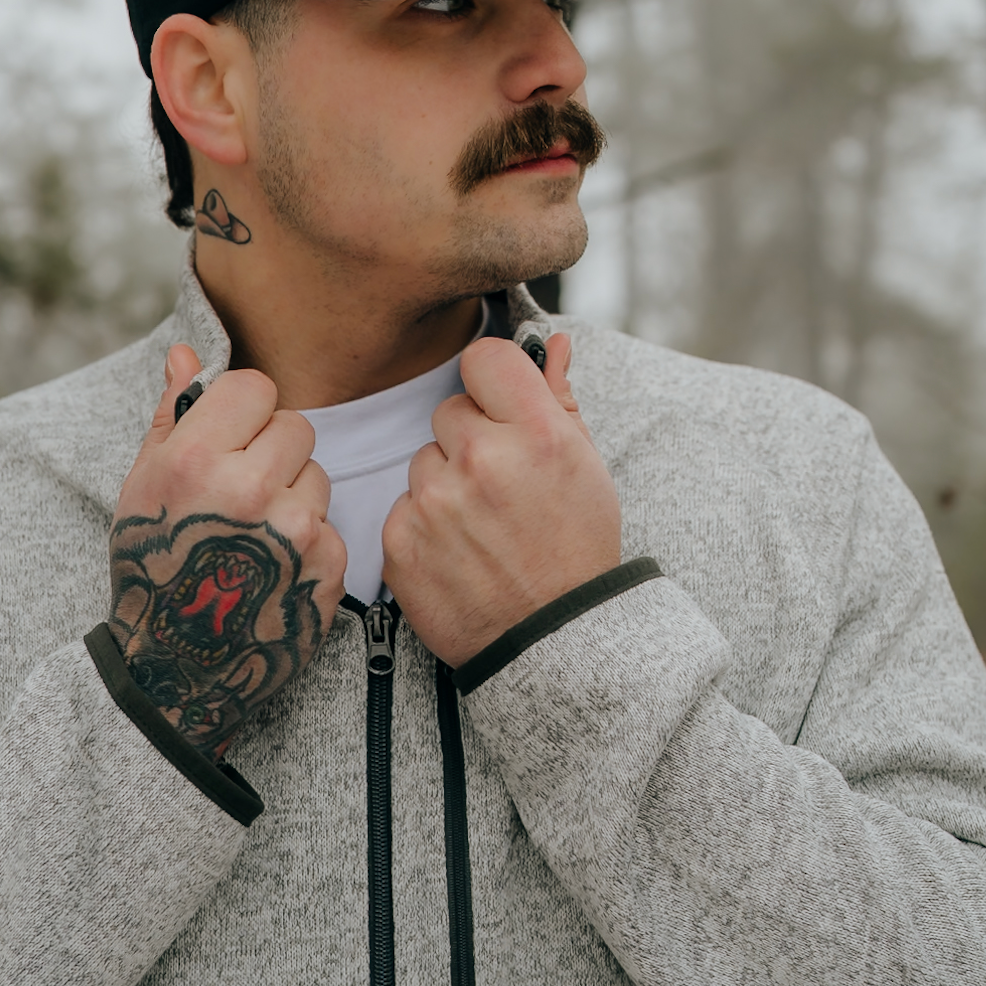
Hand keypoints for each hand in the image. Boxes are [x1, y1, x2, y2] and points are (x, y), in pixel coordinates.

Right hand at [107, 345, 346, 754]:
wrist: (176, 670)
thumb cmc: (152, 568)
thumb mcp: (144, 487)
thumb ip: (173, 414)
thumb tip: (186, 352)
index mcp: (198, 460)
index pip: (257, 387)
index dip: (243, 413)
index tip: (229, 442)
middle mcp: (251, 490)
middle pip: (296, 426)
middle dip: (272, 452)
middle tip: (241, 497)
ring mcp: (296, 531)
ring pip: (318, 475)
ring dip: (294, 497)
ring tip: (253, 539)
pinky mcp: (328, 568)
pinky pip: (332, 525)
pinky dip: (309, 543)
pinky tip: (272, 569)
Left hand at [381, 333, 620, 666]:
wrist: (554, 640)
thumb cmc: (576, 548)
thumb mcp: (585, 467)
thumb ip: (558, 399)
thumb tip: (549, 345)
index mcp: (535, 433)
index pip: (484, 358)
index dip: (492, 383)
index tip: (500, 408)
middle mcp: (481, 461)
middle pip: (448, 411)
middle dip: (471, 441)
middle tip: (502, 487)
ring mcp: (435, 503)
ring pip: (423, 462)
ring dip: (446, 486)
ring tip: (484, 527)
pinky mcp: (400, 542)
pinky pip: (403, 507)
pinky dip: (424, 527)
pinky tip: (460, 553)